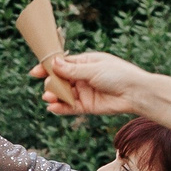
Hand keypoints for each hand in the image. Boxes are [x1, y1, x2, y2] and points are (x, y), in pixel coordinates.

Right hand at [37, 51, 151, 116]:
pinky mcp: (87, 106)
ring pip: (63, 94)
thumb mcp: (94, 69)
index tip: (35, 72)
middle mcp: (82, 77)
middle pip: (60, 80)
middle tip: (48, 86)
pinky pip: (70, 107)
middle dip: (51, 84)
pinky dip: (61, 108)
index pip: (62, 64)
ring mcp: (84, 92)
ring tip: (49, 98)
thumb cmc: (119, 75)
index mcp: (85, 63)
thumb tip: (53, 63)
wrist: (136, 93)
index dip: (48, 67)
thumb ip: (72, 70)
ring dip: (54, 96)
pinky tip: (53, 108)